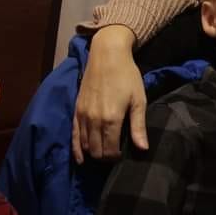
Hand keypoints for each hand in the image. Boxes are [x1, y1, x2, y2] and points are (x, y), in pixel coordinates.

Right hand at [72, 26, 146, 162]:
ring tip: (103, 151)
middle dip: (105, 157)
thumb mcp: (138, 100)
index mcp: (111, 119)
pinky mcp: (76, 110)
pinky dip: (76, 149)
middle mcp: (94, 120)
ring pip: (85, 145)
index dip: (116, 157)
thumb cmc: (127, 76)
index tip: (122, 154)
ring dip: (93, 152)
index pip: (110, 151)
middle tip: (114, 154)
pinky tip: (80, 159)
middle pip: (96, 151)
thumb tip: (142, 149)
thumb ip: (138, 126)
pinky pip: (73, 135)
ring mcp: (83, 115)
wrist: (107, 55)